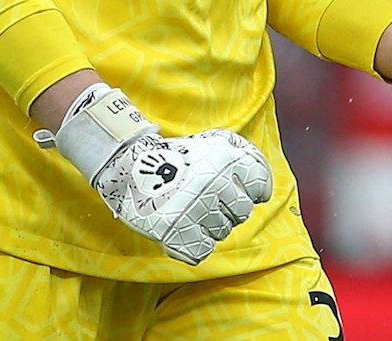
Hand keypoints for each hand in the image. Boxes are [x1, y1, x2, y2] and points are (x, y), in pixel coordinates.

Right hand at [34, 84, 272, 263]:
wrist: (129, 163)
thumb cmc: (177, 154)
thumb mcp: (213, 141)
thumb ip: (243, 155)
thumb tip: (263, 188)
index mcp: (225, 159)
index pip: (260, 185)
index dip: (255, 191)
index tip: (240, 193)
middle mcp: (214, 183)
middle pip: (242, 212)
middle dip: (230, 210)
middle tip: (209, 202)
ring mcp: (195, 209)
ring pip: (223, 232)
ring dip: (211, 226)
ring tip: (194, 212)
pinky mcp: (175, 232)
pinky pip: (202, 250)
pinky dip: (196, 244)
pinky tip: (187, 229)